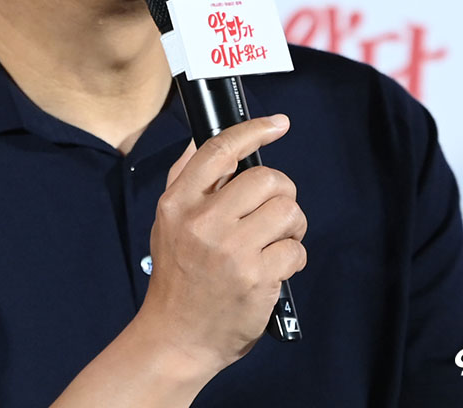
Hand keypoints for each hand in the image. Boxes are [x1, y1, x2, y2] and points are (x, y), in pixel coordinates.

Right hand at [137, 114, 307, 378]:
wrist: (176, 338)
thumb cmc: (177, 277)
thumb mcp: (167, 223)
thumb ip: (184, 180)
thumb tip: (199, 141)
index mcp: (178, 204)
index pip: (219, 150)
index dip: (254, 130)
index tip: (277, 124)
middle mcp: (202, 222)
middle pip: (266, 178)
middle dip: (281, 192)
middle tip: (275, 212)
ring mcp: (230, 250)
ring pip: (288, 211)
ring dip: (292, 226)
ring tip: (277, 240)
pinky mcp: (255, 277)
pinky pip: (295, 250)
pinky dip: (292, 258)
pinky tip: (274, 268)